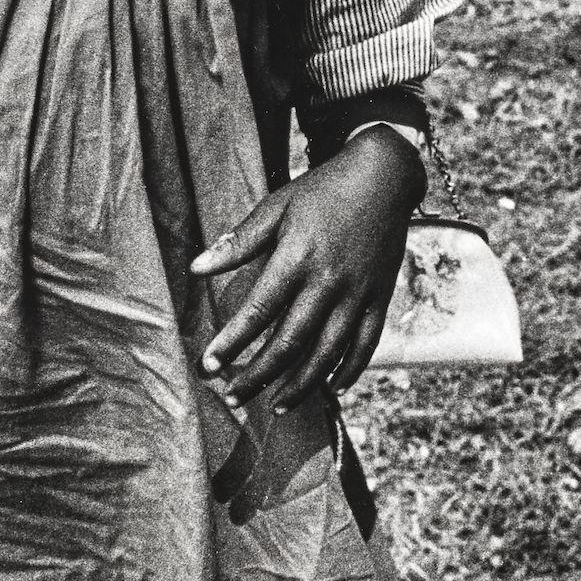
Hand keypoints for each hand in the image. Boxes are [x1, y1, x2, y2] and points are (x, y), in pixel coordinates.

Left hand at [191, 130, 423, 410]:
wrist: (383, 175)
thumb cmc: (322, 190)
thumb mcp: (276, 207)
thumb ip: (239, 242)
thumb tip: (196, 269)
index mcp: (297, 257)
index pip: (258, 311)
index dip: (231, 343)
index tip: (208, 366)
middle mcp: (328, 281)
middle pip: (289, 343)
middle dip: (257, 375)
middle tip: (233, 396)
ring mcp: (357, 293)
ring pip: (327, 353)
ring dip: (300, 385)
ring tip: (276, 406)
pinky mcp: (380, 298)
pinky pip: (366, 345)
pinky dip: (349, 371)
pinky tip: (331, 389)